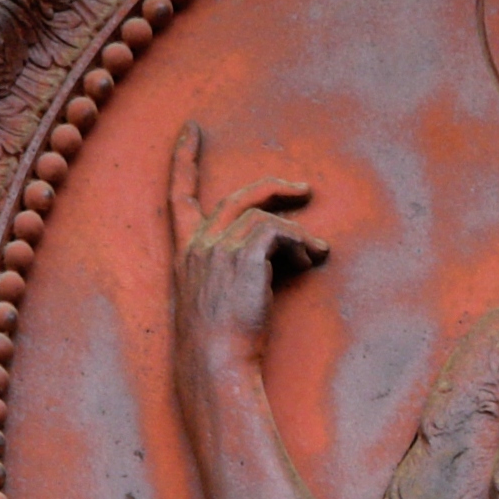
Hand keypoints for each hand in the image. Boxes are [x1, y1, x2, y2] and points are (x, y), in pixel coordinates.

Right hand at [168, 122, 327, 367]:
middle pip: (237, 197)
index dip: (184, 161)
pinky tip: (311, 264)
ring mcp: (217, 248)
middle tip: (305, 189)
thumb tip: (279, 258)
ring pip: (265, 218)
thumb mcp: (219, 304)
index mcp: (184, 256)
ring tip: (318, 254)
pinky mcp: (243, 255)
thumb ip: (237, 275)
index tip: (191, 131)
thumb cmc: (218, 350)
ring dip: (299, 235)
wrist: (215, 367)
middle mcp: (197, 245)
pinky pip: (281, 233)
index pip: (179, 198)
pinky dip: (301, 245)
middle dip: (273, 188)